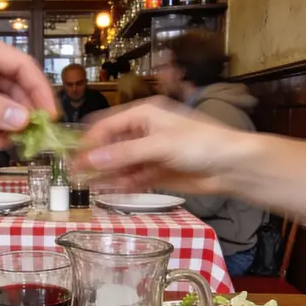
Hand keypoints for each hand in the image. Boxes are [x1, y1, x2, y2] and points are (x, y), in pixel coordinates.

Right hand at [75, 98, 246, 194]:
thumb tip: (91, 160)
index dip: (90, 141)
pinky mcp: (158, 173)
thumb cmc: (201, 144)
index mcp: (144, 114)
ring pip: (121, 164)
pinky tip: (108, 190)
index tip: (73, 157)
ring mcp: (151, 154)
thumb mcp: (159, 145)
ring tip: (86, 186)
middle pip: (112, 145)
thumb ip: (125, 154)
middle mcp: (145, 132)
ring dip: (105, 174)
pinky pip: (133, 178)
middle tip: (74, 174)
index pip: (108, 125)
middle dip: (95, 159)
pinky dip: (121, 184)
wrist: (232, 166)